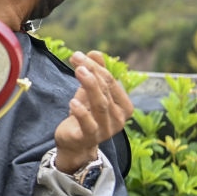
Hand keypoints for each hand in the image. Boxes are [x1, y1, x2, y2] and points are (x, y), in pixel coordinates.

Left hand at [53, 50, 133, 172]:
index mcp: (124, 106)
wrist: (75, 143)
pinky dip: (82, 113)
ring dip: (90, 86)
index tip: (79, 55)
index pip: (111, 82)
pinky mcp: (90, 138)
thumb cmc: (86, 114)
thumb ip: (95, 73)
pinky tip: (73, 102)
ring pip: (100, 105)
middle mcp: (118, 119)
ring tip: (79, 71)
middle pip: (106, 90)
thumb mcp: (90, 92)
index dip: (95, 67)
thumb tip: (95, 53)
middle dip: (91, 72)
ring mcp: (106, 130)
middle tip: (76, 58)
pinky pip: (89, 125)